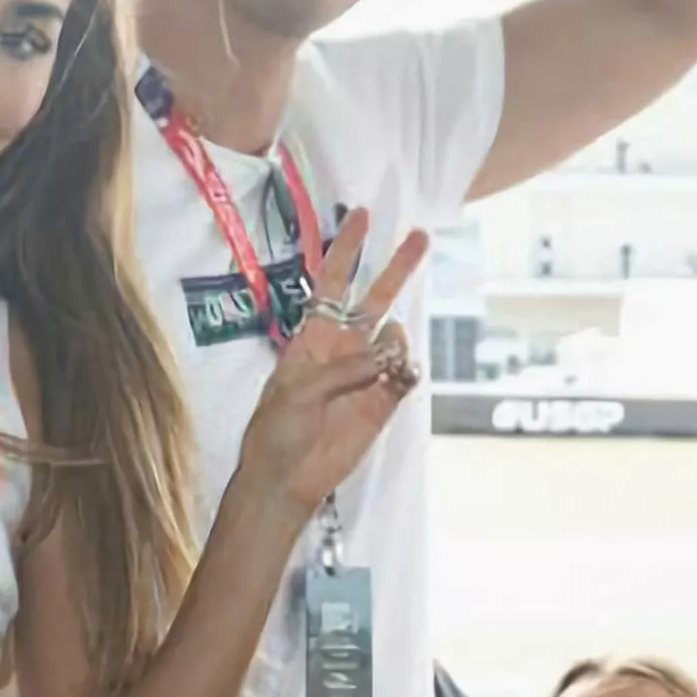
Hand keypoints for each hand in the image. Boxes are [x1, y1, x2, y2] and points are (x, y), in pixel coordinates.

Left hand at [235, 208, 430, 514]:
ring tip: (386, 356)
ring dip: (395, 340)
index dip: (346, 249)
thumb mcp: (299, 391)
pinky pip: (404, 377)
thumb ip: (345, 368)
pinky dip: (406, 371)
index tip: (361, 216)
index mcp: (312, 337)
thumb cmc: (276, 431)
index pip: (333, 283)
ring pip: (394, 339)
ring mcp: (365, 376)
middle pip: (375, 299)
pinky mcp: (383, 404)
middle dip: (396, 268)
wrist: (286, 480)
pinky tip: (398, 374)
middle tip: (420, 236)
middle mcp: (342, 350)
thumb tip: (390, 353)